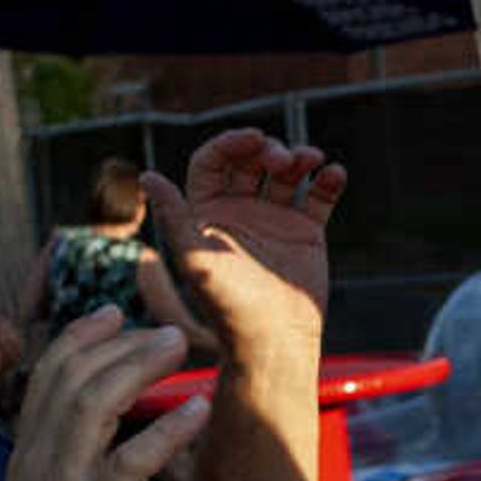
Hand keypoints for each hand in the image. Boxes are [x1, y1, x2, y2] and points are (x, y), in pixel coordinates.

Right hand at [0, 308, 209, 480]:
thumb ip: (65, 466)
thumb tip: (98, 436)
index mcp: (27, 456)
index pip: (46, 377)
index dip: (80, 339)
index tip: (114, 314)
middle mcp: (37, 461)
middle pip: (71, 378)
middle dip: (120, 344)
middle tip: (169, 331)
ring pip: (93, 403)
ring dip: (140, 367)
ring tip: (181, 347)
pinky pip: (128, 460)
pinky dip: (166, 430)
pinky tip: (198, 408)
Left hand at [144, 129, 342, 362]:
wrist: (274, 341)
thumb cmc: (229, 307)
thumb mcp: (195, 261)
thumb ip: (174, 217)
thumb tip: (146, 176)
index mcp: (208, 214)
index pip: (212, 162)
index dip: (230, 143)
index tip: (253, 139)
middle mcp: (240, 212)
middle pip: (250, 161)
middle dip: (267, 149)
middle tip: (282, 160)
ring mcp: (274, 220)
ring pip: (286, 172)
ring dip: (300, 157)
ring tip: (312, 160)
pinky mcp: (306, 231)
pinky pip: (318, 195)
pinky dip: (328, 179)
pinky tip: (334, 174)